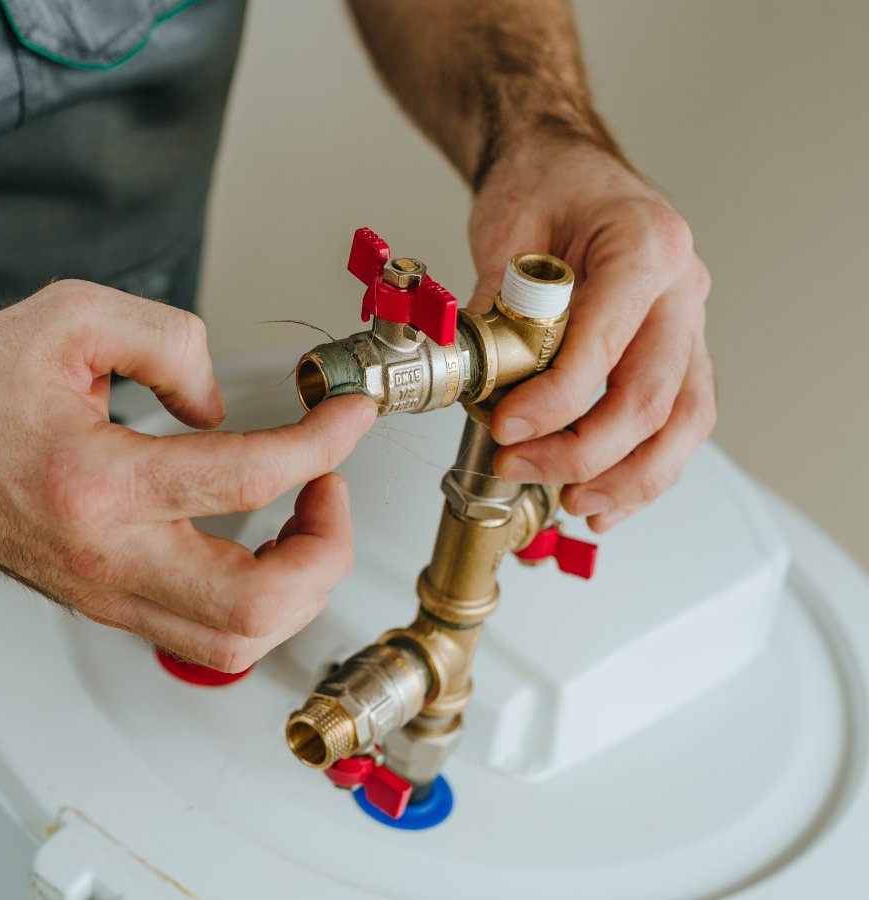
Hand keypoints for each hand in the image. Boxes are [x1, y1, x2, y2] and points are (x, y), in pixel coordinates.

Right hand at [0, 281, 375, 670]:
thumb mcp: (73, 316)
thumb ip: (170, 341)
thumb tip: (223, 406)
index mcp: (98, 481)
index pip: (249, 478)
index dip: (323, 443)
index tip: (349, 417)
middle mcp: (106, 557)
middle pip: (255, 603)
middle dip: (327, 549)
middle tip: (330, 488)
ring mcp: (107, 595)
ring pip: (235, 642)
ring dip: (299, 587)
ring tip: (304, 520)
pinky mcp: (108, 607)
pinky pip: (205, 639)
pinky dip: (259, 602)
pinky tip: (262, 548)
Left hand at [468, 143, 715, 531]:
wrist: (567, 166)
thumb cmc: (543, 183)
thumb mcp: (504, 228)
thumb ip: (495, 305)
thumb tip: (474, 379)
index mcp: (645, 244)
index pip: (605, 343)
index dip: (554, 399)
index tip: (506, 428)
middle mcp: (682, 287)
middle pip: (652, 397)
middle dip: (583, 450)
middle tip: (522, 467)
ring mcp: (688, 321)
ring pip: (683, 421)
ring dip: (630, 476)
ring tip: (574, 502)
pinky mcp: (678, 350)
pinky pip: (679, 420)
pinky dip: (647, 468)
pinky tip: (606, 496)